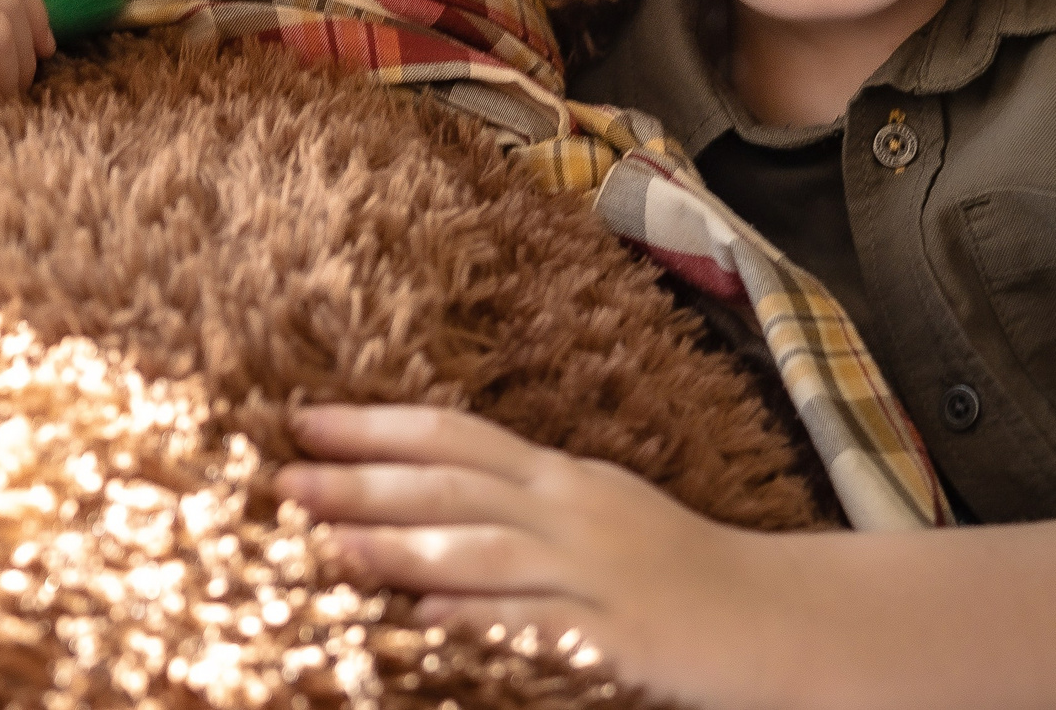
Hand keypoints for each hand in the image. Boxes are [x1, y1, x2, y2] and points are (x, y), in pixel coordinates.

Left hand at [274, 404, 761, 697]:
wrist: (771, 616)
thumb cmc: (669, 565)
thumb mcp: (590, 509)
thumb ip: (513, 502)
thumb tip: (419, 497)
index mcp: (556, 474)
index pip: (450, 434)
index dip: (373, 425)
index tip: (300, 420)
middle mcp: (567, 509)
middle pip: (449, 485)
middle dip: (362, 480)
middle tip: (283, 477)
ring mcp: (590, 571)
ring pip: (480, 550)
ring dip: (399, 546)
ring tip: (329, 545)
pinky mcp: (612, 634)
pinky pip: (532, 624)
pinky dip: (476, 619)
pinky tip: (424, 620)